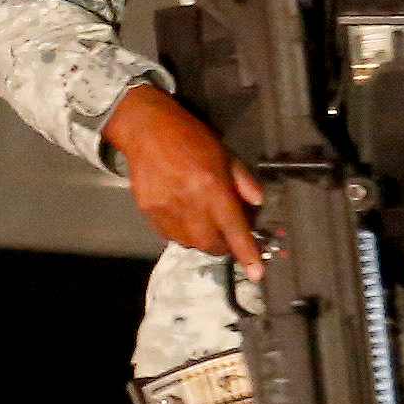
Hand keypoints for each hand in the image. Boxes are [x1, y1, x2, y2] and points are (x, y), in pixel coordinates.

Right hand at [101, 86, 262, 266]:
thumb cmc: (190, 138)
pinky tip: (182, 215)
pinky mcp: (148, 211)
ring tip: (202, 221)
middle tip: (228, 235)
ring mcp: (166, 210)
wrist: (146, 130)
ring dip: (201, 239)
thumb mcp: (225, 154)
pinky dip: (181, 233)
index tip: (257, 274)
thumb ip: (243, 182)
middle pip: (211, 245)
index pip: (234, 229)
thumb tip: (257, 205)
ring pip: (189, 243)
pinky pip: (169, 235)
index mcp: (213, 188)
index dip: (247, 254)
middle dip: (223, 246)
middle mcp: (190, 204)